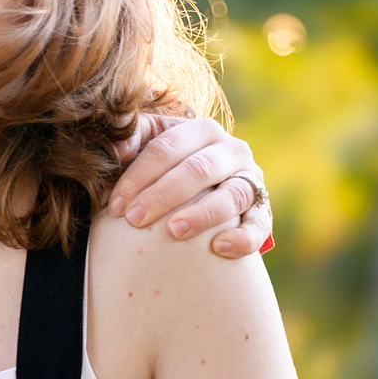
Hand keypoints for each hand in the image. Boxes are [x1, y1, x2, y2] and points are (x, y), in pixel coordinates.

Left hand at [106, 115, 272, 257]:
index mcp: (202, 130)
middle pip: (198, 169)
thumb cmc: (167, 166)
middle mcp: (232, 150)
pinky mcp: (262, 212)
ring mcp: (251, 180)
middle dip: (163, 194)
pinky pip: (258, 226)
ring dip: (202, 214)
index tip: (116, 204)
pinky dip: (242, 237)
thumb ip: (132, 138)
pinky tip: (218, 248)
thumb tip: (116, 147)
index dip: (139, 175)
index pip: (167, 147)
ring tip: (174, 231)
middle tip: (135, 219)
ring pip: (231, 195)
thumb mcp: (149, 143)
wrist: (202, 191)